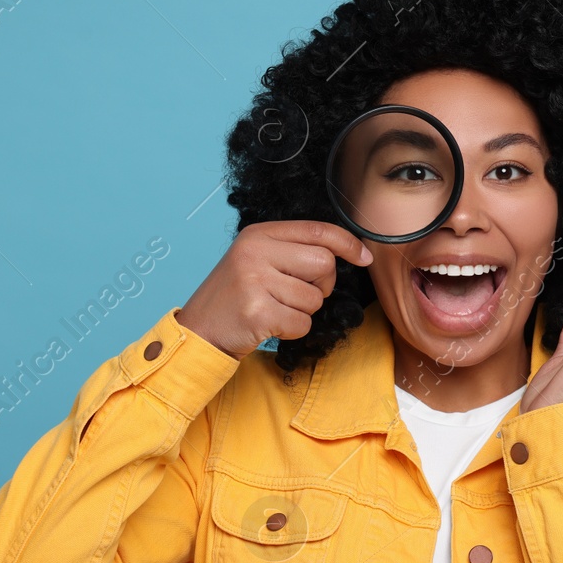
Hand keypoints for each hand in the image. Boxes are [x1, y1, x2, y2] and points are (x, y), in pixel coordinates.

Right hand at [177, 220, 372, 360]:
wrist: (199, 332)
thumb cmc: (236, 297)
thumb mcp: (257, 260)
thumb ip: (293, 251)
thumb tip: (346, 251)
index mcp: (258, 235)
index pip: (317, 230)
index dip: (347, 243)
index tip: (363, 257)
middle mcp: (255, 252)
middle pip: (324, 263)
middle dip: (321, 285)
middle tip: (295, 294)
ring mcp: (255, 281)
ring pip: (315, 298)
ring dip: (302, 311)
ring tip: (273, 309)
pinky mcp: (258, 313)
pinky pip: (303, 323)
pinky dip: (292, 330)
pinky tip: (269, 325)